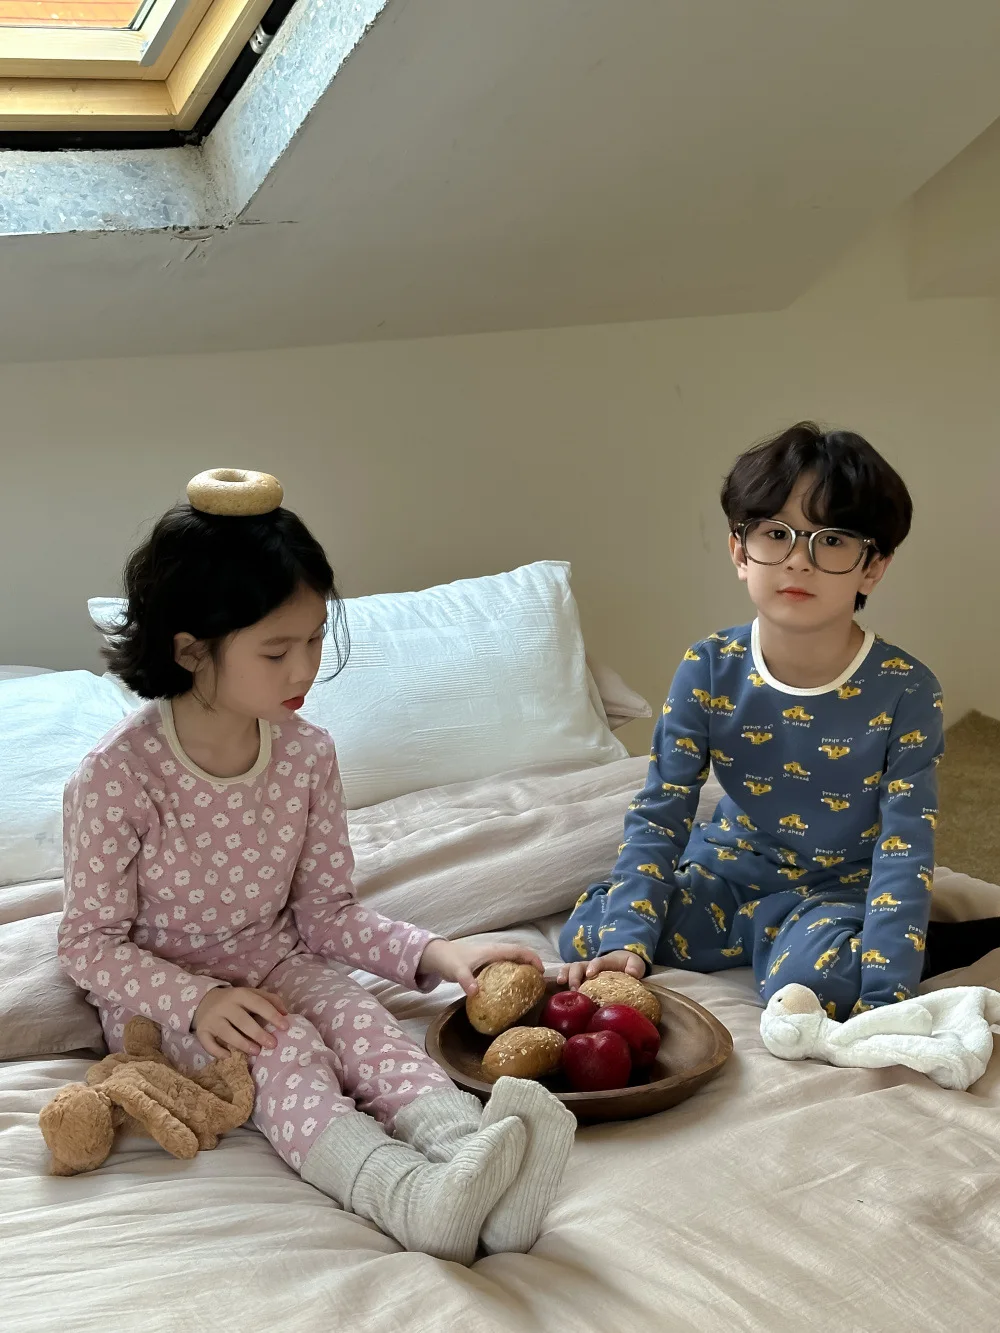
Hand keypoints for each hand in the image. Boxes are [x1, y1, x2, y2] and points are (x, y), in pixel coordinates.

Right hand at [194, 986, 288, 1059]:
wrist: (204, 1000)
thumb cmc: (235, 1001)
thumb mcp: (251, 994)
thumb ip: (269, 1000)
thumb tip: (286, 1013)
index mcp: (240, 994)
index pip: (258, 1003)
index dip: (272, 1015)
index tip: (285, 1027)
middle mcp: (225, 1005)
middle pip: (242, 1021)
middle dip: (258, 1034)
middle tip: (272, 1045)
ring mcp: (212, 1018)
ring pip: (226, 1033)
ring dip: (242, 1044)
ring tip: (256, 1052)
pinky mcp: (201, 1030)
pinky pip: (208, 1043)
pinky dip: (218, 1051)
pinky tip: (229, 1056)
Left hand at [418, 938, 545, 997]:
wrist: (437, 956)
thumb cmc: (448, 960)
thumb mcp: (457, 971)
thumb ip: (467, 980)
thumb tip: (477, 992)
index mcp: (493, 951)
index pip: (519, 951)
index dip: (532, 958)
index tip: (541, 972)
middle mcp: (494, 952)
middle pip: (519, 955)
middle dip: (531, 965)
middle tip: (539, 983)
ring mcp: (490, 959)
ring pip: (512, 961)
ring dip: (523, 970)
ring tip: (530, 987)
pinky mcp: (485, 965)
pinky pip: (504, 968)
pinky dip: (512, 975)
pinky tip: (510, 989)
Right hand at [557, 949, 645, 989]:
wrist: (621, 963)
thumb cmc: (627, 964)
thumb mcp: (635, 963)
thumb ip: (635, 966)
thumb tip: (632, 973)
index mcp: (605, 962)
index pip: (598, 962)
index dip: (593, 966)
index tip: (590, 974)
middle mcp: (591, 965)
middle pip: (579, 965)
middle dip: (575, 975)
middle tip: (575, 988)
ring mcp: (583, 971)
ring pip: (570, 968)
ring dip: (565, 975)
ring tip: (562, 984)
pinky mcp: (579, 977)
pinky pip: (567, 974)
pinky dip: (561, 977)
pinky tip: (557, 987)